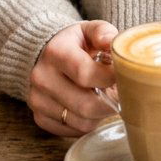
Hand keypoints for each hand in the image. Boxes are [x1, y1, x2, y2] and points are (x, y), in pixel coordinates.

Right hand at [29, 20, 118, 135]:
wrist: (45, 55)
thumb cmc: (75, 43)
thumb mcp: (88, 30)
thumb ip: (103, 32)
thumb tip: (113, 42)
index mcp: (55, 52)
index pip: (85, 73)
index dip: (110, 78)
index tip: (122, 76)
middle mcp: (42, 77)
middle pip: (86, 105)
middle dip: (110, 102)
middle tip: (119, 93)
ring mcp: (38, 100)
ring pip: (82, 122)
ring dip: (100, 114)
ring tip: (104, 98)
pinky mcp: (40, 117)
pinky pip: (74, 131)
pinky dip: (88, 122)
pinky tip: (89, 105)